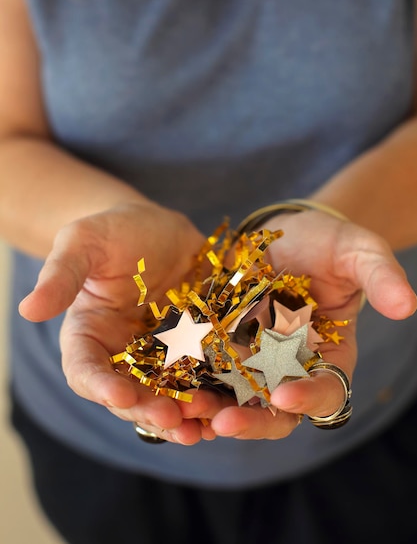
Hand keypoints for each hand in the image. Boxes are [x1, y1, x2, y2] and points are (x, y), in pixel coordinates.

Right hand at [19, 202, 218, 442]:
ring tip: (208, 420)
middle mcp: (124, 353)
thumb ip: (61, 275)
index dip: (100, 388)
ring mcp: (162, 354)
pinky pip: (205, 375)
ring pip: (170, 393)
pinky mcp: (195, 346)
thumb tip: (28, 309)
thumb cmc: (113, 231)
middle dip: (151, 410)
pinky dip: (217, 392)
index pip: (86, 370)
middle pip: (132, 394)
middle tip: (174, 419)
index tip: (121, 395)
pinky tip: (232, 404)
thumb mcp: (83, 243)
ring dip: (187, 412)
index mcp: (90, 334)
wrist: (158, 227)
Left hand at [176, 210, 416, 438]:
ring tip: (183, 409)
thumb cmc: (326, 242)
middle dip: (250, 421)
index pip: (326, 390)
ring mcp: (250, 361)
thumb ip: (380, 275)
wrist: (283, 231)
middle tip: (220, 423)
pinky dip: (185, 383)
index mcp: (327, 357)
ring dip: (208, 410)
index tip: (287, 393)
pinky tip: (163, 384)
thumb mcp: (356, 251)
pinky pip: (200, 373)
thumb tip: (409, 305)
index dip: (310, 397)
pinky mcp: (216, 346)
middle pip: (274, 411)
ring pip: (232, 400)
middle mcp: (288, 369)